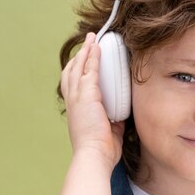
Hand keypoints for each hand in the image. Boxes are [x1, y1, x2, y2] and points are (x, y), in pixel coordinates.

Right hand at [60, 32, 125, 170]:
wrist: (94, 156)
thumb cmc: (101, 150)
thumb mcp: (109, 131)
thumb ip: (114, 120)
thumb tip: (122, 115)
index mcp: (77, 111)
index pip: (74, 86)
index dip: (77, 72)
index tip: (83, 62)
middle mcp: (73, 102)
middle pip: (72, 71)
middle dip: (79, 56)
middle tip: (87, 43)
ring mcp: (78, 97)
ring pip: (79, 67)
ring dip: (86, 51)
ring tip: (92, 39)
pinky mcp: (86, 96)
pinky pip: (90, 71)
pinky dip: (93, 57)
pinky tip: (97, 47)